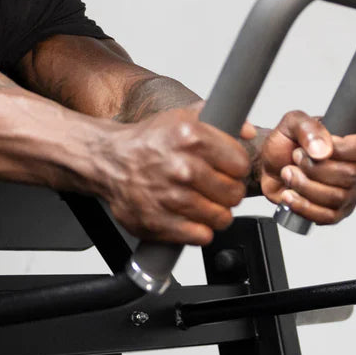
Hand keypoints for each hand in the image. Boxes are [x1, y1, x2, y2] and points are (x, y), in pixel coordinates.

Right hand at [96, 103, 250, 244]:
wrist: (108, 160)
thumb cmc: (145, 143)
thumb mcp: (180, 118)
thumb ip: (217, 119)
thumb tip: (247, 130)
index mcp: (192, 138)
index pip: (241, 164)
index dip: (236, 168)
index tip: (227, 170)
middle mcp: (183, 168)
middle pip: (233, 193)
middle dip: (227, 192)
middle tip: (214, 188)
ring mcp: (171, 198)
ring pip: (221, 217)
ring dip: (215, 213)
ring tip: (202, 203)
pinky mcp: (160, 223)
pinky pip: (201, 236)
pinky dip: (199, 231)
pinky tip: (189, 217)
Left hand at [259, 111, 355, 223]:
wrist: (268, 166)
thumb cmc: (285, 144)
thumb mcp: (292, 123)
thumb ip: (308, 128)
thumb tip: (324, 149)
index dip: (339, 149)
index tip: (315, 148)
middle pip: (350, 175)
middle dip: (314, 168)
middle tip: (296, 158)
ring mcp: (350, 193)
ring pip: (337, 197)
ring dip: (304, 186)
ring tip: (289, 174)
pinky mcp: (336, 212)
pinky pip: (328, 217)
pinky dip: (304, 207)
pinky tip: (290, 196)